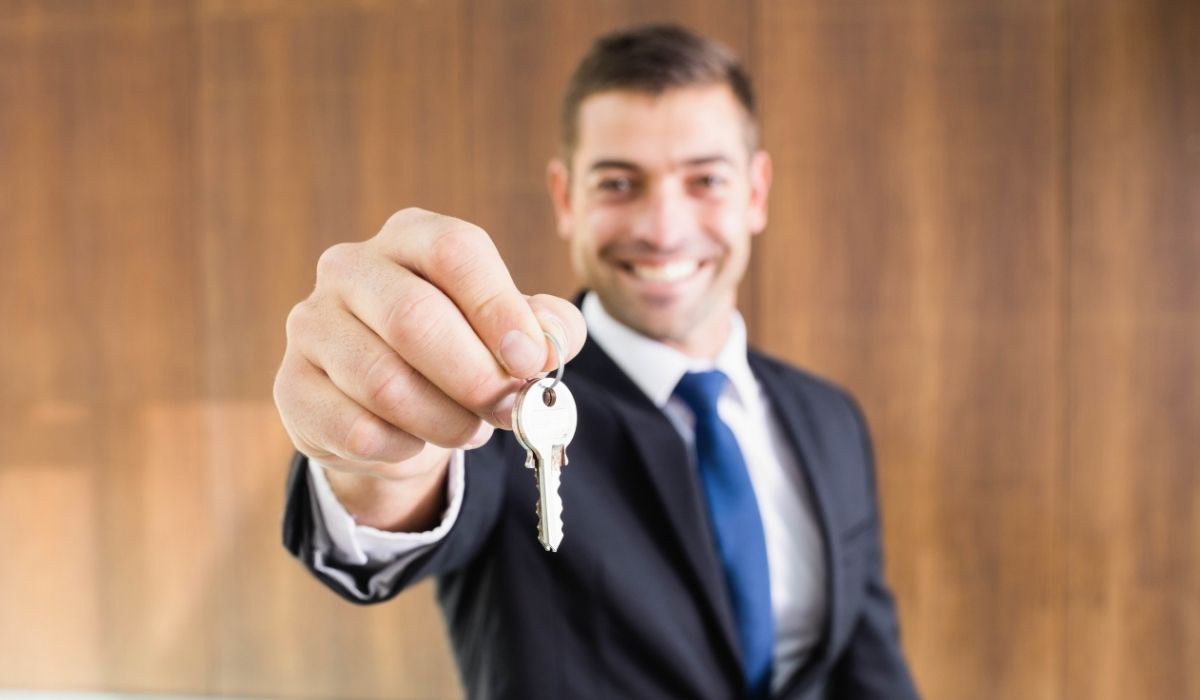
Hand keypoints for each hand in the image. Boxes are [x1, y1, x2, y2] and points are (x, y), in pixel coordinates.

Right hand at [273, 208, 586, 492]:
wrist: (391, 408)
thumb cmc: (462, 352)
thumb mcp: (515, 332)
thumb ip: (549, 329)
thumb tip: (546, 346)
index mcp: (411, 237)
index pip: (454, 250)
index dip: (498, 308)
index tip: (530, 361)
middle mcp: (350, 268)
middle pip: (413, 317)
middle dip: (475, 376)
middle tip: (509, 411)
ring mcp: (312, 325)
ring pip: (384, 383)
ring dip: (444, 420)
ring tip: (469, 428)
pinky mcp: (292, 386)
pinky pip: (356, 429)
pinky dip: (403, 447)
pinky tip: (415, 439)